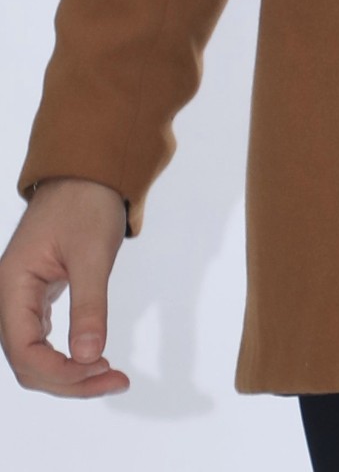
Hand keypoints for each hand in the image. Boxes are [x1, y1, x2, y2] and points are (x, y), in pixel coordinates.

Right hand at [0, 178, 131, 395]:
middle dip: (69, 379)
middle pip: (28, 362)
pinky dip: (66, 355)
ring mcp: (21, 298)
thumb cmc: (87, 203)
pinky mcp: (37, 296)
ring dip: (69, 372)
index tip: (101, 370)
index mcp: (12, 287)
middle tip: (116, 379)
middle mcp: (10, 297)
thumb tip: (89, 358)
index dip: (60, 372)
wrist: (87, 171)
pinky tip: (90, 359)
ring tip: (109, 374)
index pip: (24, 352)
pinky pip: (43, 339)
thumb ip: (89, 306)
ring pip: (35, 354)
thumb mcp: (93, 253)